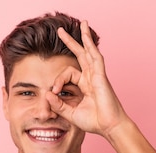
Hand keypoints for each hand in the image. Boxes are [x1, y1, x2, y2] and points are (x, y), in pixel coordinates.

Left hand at [46, 21, 129, 139]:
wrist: (109, 126)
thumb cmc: (94, 122)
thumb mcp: (71, 114)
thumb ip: (58, 105)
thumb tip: (46, 94)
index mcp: (85, 85)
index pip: (68, 74)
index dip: (58, 81)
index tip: (54, 92)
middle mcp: (91, 77)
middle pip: (80, 54)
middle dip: (71, 42)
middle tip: (60, 31)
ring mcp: (97, 76)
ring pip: (89, 52)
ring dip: (84, 37)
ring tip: (81, 23)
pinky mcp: (101, 77)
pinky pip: (96, 58)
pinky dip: (91, 46)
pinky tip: (86, 36)